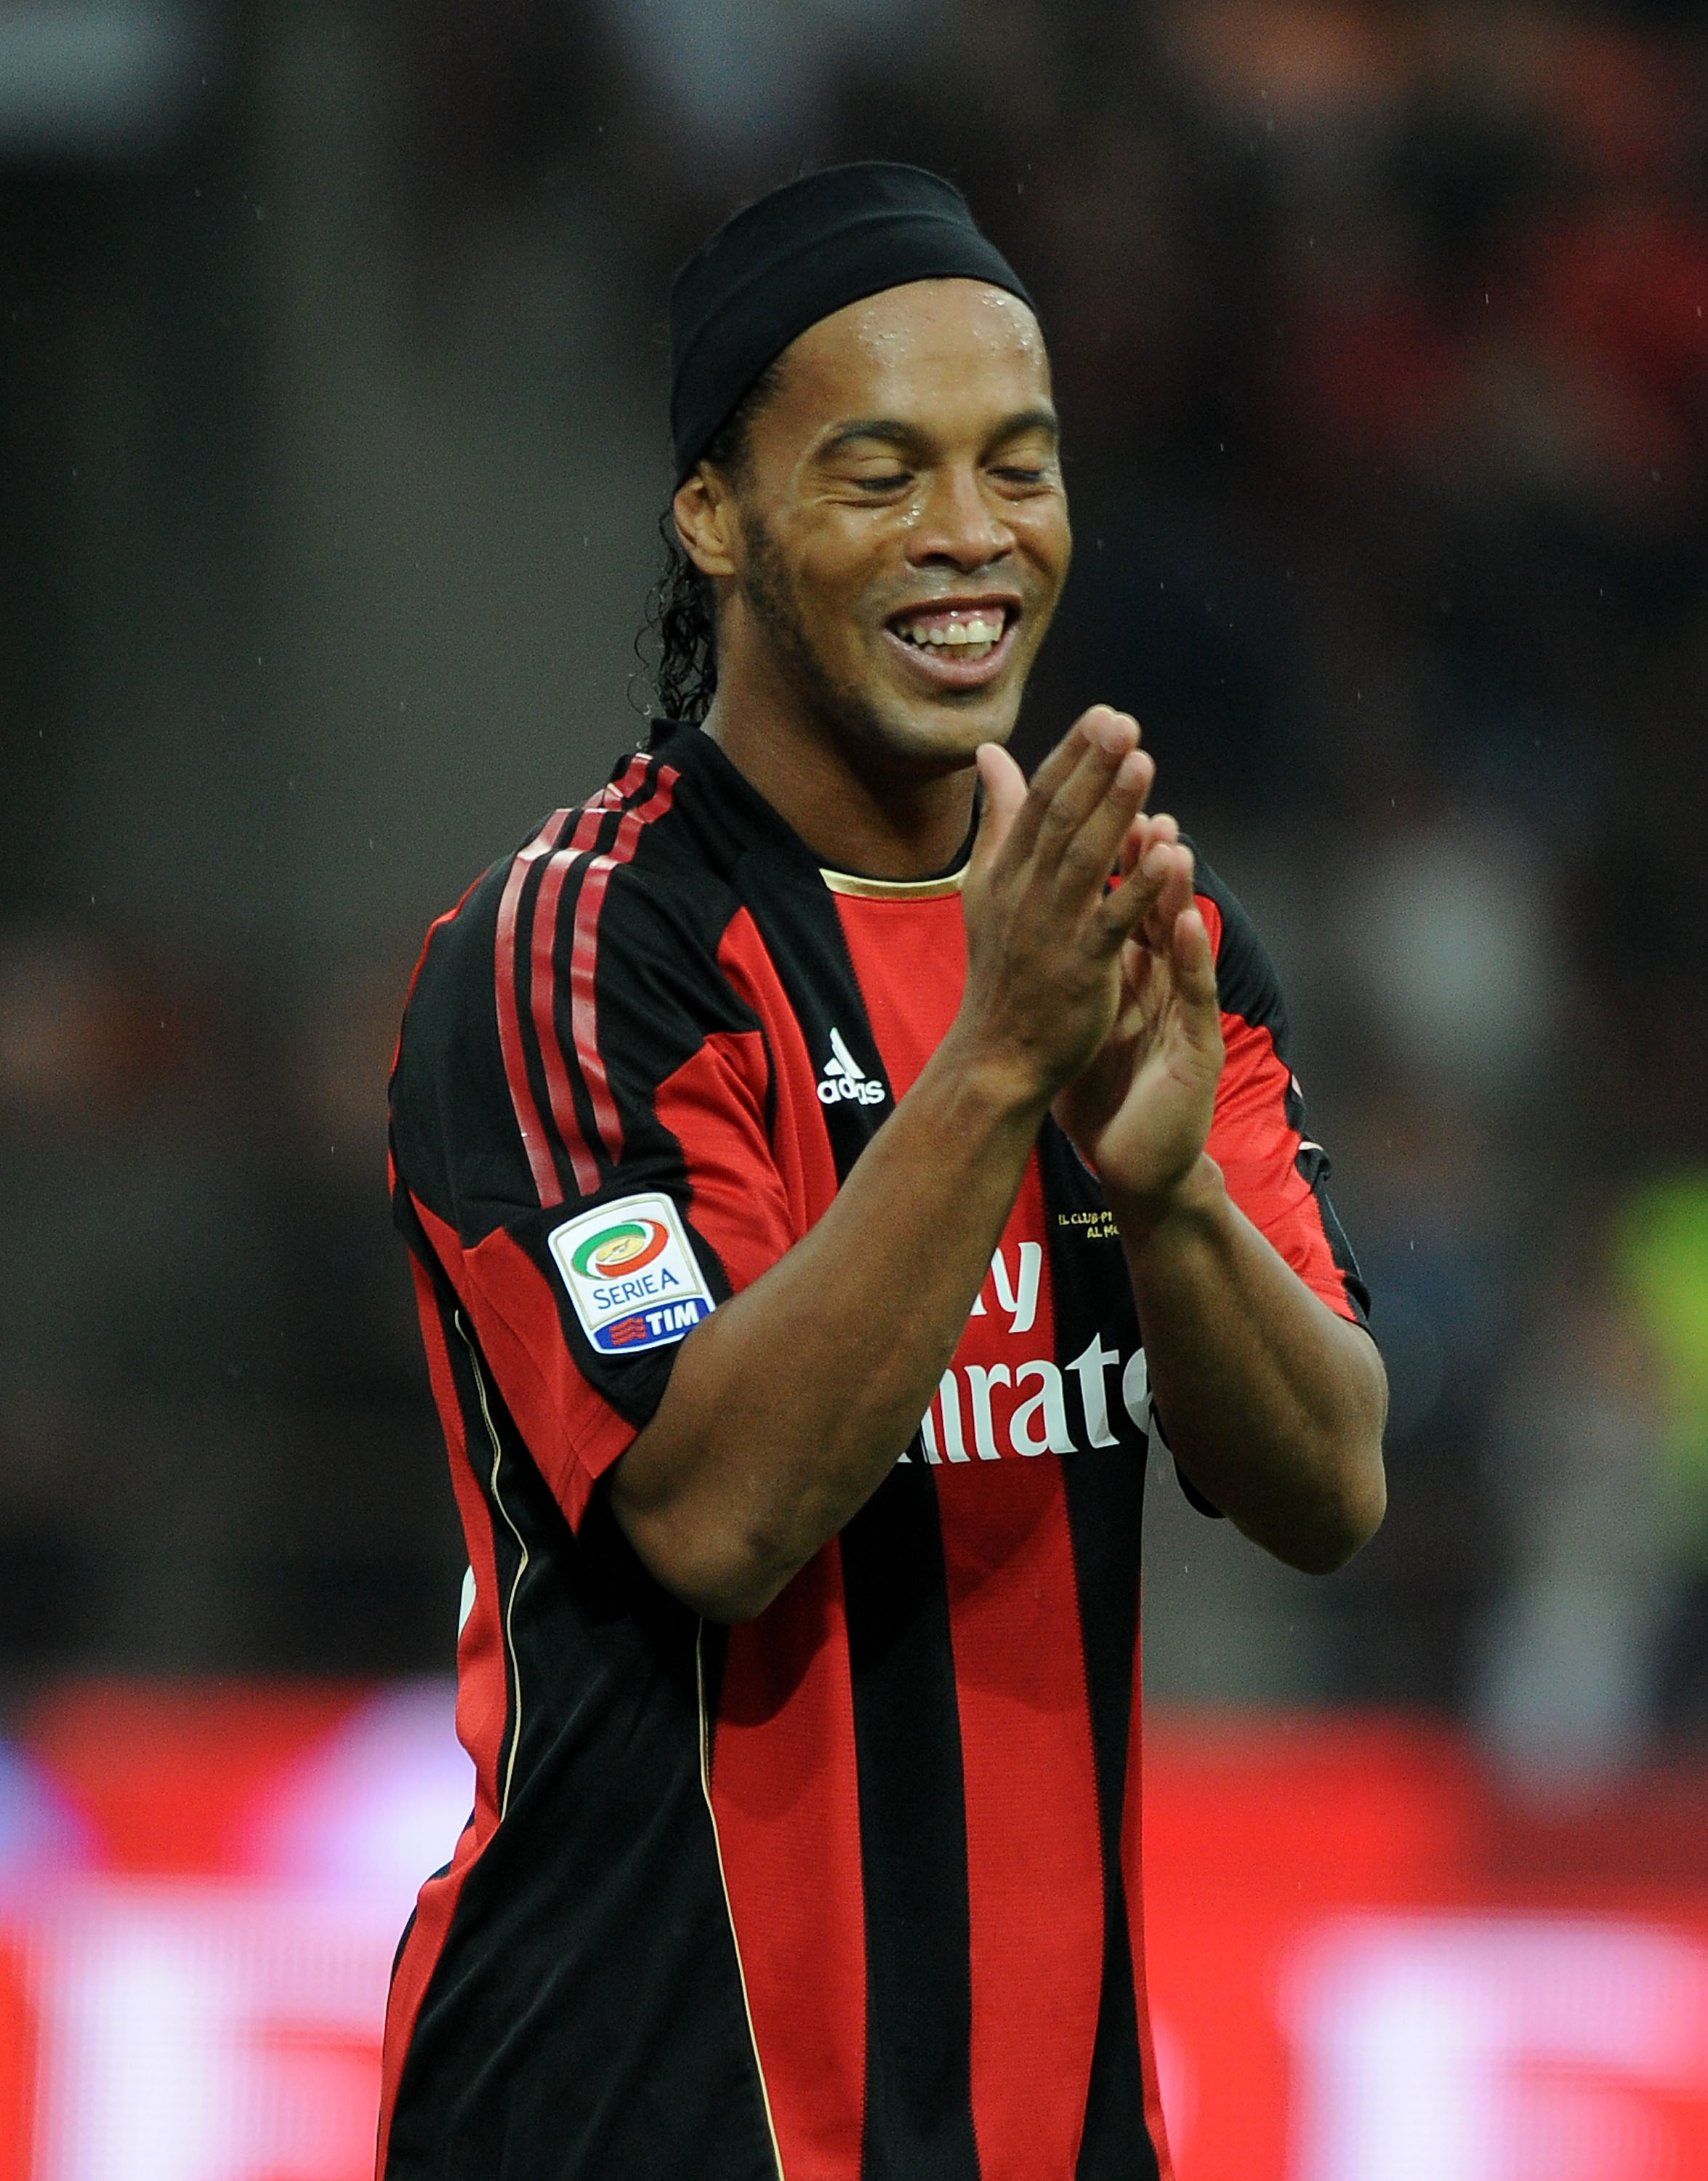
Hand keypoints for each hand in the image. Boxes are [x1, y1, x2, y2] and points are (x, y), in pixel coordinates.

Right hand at [952, 706, 1164, 1110]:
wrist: (995, 1056)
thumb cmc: (1000, 970)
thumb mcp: (987, 887)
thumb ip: (998, 819)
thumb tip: (991, 754)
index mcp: (1004, 872)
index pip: (1038, 801)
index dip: (1072, 756)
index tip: (1103, 715)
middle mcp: (1023, 894)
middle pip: (1060, 820)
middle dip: (1093, 768)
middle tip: (1124, 721)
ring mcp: (1050, 931)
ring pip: (1084, 861)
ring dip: (1114, 810)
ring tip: (1143, 762)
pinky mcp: (1079, 970)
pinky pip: (1111, 921)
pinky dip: (1138, 886)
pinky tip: (1168, 853)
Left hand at [1051, 812, 1224, 1221]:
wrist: (1135, 1161)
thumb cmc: (1108, 1086)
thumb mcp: (1078, 1012)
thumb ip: (1062, 958)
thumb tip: (1031, 917)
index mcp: (1130, 966)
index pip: (1120, 892)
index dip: (1106, 843)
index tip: (1089, 787)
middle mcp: (1161, 977)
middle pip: (1154, 900)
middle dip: (1145, 843)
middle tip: (1137, 779)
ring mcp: (1182, 1009)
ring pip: (1181, 939)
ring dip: (1175, 887)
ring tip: (1169, 835)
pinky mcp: (1198, 1047)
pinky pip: (1195, 997)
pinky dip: (1193, 957)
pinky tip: (1189, 922)